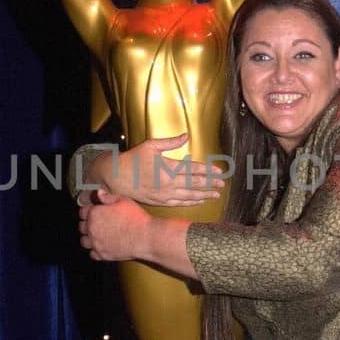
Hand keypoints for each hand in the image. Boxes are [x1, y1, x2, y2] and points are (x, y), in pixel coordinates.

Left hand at [78, 189, 152, 262]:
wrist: (145, 237)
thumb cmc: (135, 217)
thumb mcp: (123, 200)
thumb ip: (107, 197)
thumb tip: (98, 193)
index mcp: (94, 213)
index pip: (82, 211)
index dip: (87, 211)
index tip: (92, 211)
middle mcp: (92, 229)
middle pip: (81, 227)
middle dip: (87, 224)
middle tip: (96, 223)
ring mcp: (96, 243)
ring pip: (84, 241)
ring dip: (88, 238)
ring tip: (96, 236)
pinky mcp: (102, 255)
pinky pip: (92, 254)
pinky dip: (95, 251)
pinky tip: (102, 246)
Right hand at [92, 135, 225, 206]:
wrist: (116, 177)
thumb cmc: (133, 159)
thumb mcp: (150, 145)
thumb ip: (170, 142)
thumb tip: (186, 136)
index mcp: (168, 168)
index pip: (193, 169)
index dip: (208, 170)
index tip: (219, 171)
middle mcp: (168, 183)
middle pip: (194, 184)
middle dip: (210, 183)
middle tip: (222, 183)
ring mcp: (165, 195)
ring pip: (189, 196)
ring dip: (204, 195)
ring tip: (216, 195)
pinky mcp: (160, 202)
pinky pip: (180, 203)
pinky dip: (191, 202)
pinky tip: (200, 200)